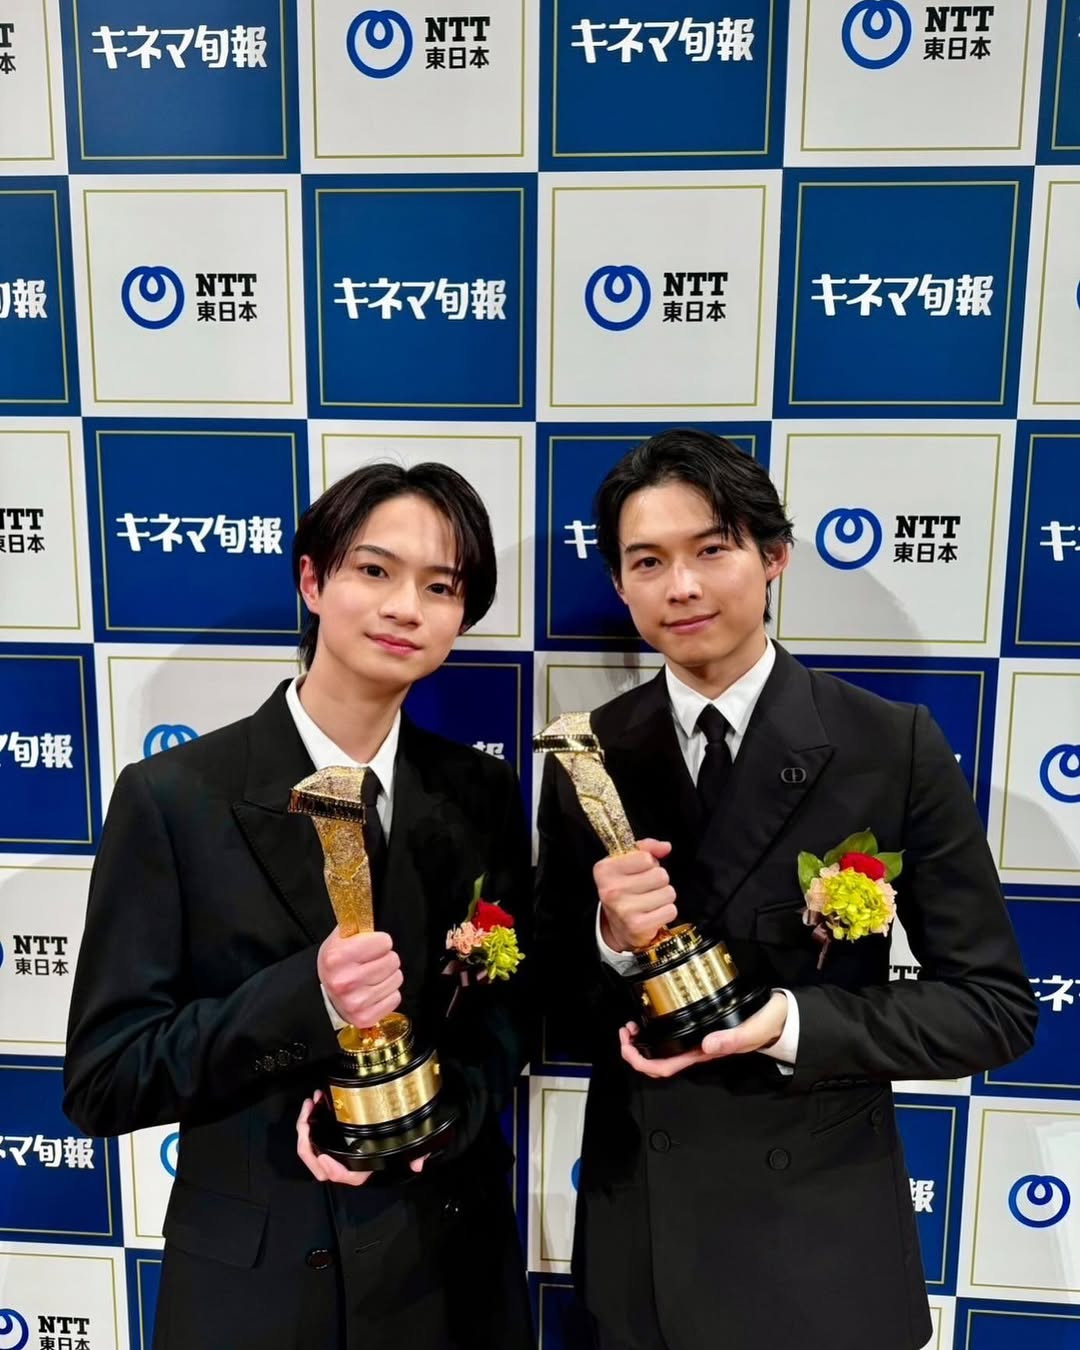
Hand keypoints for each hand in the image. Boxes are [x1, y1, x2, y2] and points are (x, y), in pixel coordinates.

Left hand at [295, 1092, 427, 1185]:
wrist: (387, 1140)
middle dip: (306, 1141)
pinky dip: (308, 1120)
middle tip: (308, 1117)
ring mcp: (333, 1152)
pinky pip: (311, 1136)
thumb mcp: (408, 1147)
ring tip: (310, 1103)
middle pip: (317, 1163)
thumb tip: (418, 1163)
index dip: (332, 1169)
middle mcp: (344, 1163)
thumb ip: (416, 1154)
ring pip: (310, 1149)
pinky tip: (314, 1103)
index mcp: (360, 1168)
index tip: (323, 1154)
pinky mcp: (327, 1138)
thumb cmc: (396, 1144)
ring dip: (305, 1126)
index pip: (344, 1176)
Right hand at [317, 928, 401, 1026]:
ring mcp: (355, 1002)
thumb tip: (367, 902)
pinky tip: (373, 992)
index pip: (385, 942)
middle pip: (393, 960)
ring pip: (397, 979)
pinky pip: (395, 998)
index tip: (370, 946)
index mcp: (338, 957)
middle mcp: (346, 981)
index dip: (379, 942)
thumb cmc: (335, 965)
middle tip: (371, 963)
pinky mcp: (365, 1017)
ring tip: (372, 977)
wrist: (321, 996)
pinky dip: (387, 994)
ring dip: (387, 977)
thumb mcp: (339, 939)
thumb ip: (357, 923)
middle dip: (385, 959)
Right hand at [594, 838, 675, 952]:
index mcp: (605, 870)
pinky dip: (666, 912)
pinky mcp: (638, 926)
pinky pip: (670, 910)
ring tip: (650, 901)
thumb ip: (646, 848)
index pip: (646, 857)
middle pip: (660, 875)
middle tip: (646, 889)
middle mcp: (611, 890)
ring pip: (668, 892)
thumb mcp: (627, 863)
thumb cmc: (625, 890)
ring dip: (664, 897)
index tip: (639, 872)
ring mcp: (624, 909)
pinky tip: (654, 914)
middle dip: (659, 881)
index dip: (649, 863)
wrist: (618, 927)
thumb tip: (665, 846)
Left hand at [618, 992, 788, 1078]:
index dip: (642, 1061)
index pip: (666, 1068)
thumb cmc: (766, 1025)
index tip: (628, 1044)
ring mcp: (697, 1043)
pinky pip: (670, 1040)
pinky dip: (653, 1033)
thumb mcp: (753, 1029)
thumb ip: (733, 1038)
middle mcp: (697, 1051)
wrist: (779, 1020)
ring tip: (632, 1027)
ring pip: (660, 1053)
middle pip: (656, 1063)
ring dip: (641, 1043)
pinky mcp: (699, 1033)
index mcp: (705, 1053)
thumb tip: (707, 1045)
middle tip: (626, 1031)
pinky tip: (649, 1021)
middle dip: (634, 1051)